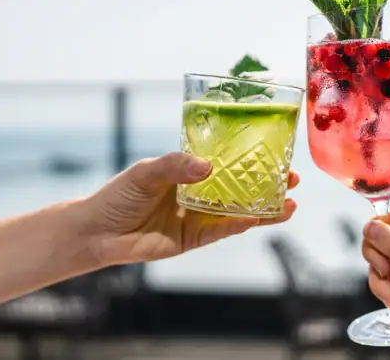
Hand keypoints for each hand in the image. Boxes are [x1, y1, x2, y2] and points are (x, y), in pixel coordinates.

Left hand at [81, 152, 299, 265]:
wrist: (96, 232)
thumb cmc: (118, 196)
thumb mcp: (146, 172)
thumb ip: (175, 166)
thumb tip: (208, 166)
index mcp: (189, 171)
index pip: (226, 161)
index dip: (251, 158)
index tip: (275, 151)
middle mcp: (200, 193)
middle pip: (241, 187)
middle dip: (268, 184)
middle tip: (292, 178)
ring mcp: (199, 217)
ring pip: (239, 211)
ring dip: (264, 208)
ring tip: (291, 203)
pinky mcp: (194, 239)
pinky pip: (222, 231)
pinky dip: (242, 224)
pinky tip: (259, 218)